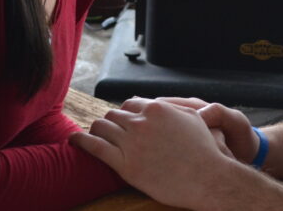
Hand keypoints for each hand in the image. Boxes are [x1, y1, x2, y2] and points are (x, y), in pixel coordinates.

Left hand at [70, 99, 242, 208]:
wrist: (208, 178)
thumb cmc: (205, 151)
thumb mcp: (193, 119)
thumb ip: (173, 108)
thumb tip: (159, 104)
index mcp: (157, 109)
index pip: (129, 104)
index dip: (124, 113)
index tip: (121, 121)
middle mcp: (142, 122)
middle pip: (114, 114)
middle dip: (109, 121)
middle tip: (106, 131)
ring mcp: (132, 143)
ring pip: (102, 127)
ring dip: (96, 130)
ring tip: (90, 136)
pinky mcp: (125, 165)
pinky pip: (95, 147)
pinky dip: (81, 141)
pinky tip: (73, 141)